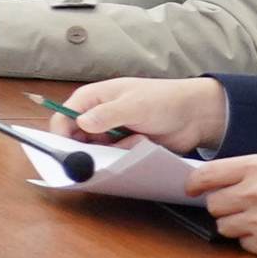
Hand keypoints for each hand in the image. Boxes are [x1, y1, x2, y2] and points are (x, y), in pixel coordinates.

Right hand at [65, 76, 229, 152]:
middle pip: (75, 139)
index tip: (68, 153)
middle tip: (103, 154)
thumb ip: (107, 115)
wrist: (195, 115)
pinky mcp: (122, 147)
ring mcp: (109, 133)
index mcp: (92, 99)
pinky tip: (140, 145)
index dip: (61, 136)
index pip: (63, 118)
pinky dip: (123, 156)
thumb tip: (81, 123)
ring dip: (110, 153)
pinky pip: (112, 158)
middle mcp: (96, 116)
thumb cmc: (164, 100)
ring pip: (94, 151)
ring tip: (134, 141)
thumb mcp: (134, 105)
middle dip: (87, 149)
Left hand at [190, 153, 256, 257]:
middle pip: (213, 204)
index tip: (192, 189)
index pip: (206, 175)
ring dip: (236, 224)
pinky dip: (253, 240)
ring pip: (225, 227)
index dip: (194, 184)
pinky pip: (244, 244)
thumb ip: (252, 169)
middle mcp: (252, 194)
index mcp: (255, 168)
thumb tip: (222, 178)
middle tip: (241, 206)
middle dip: (223, 206)